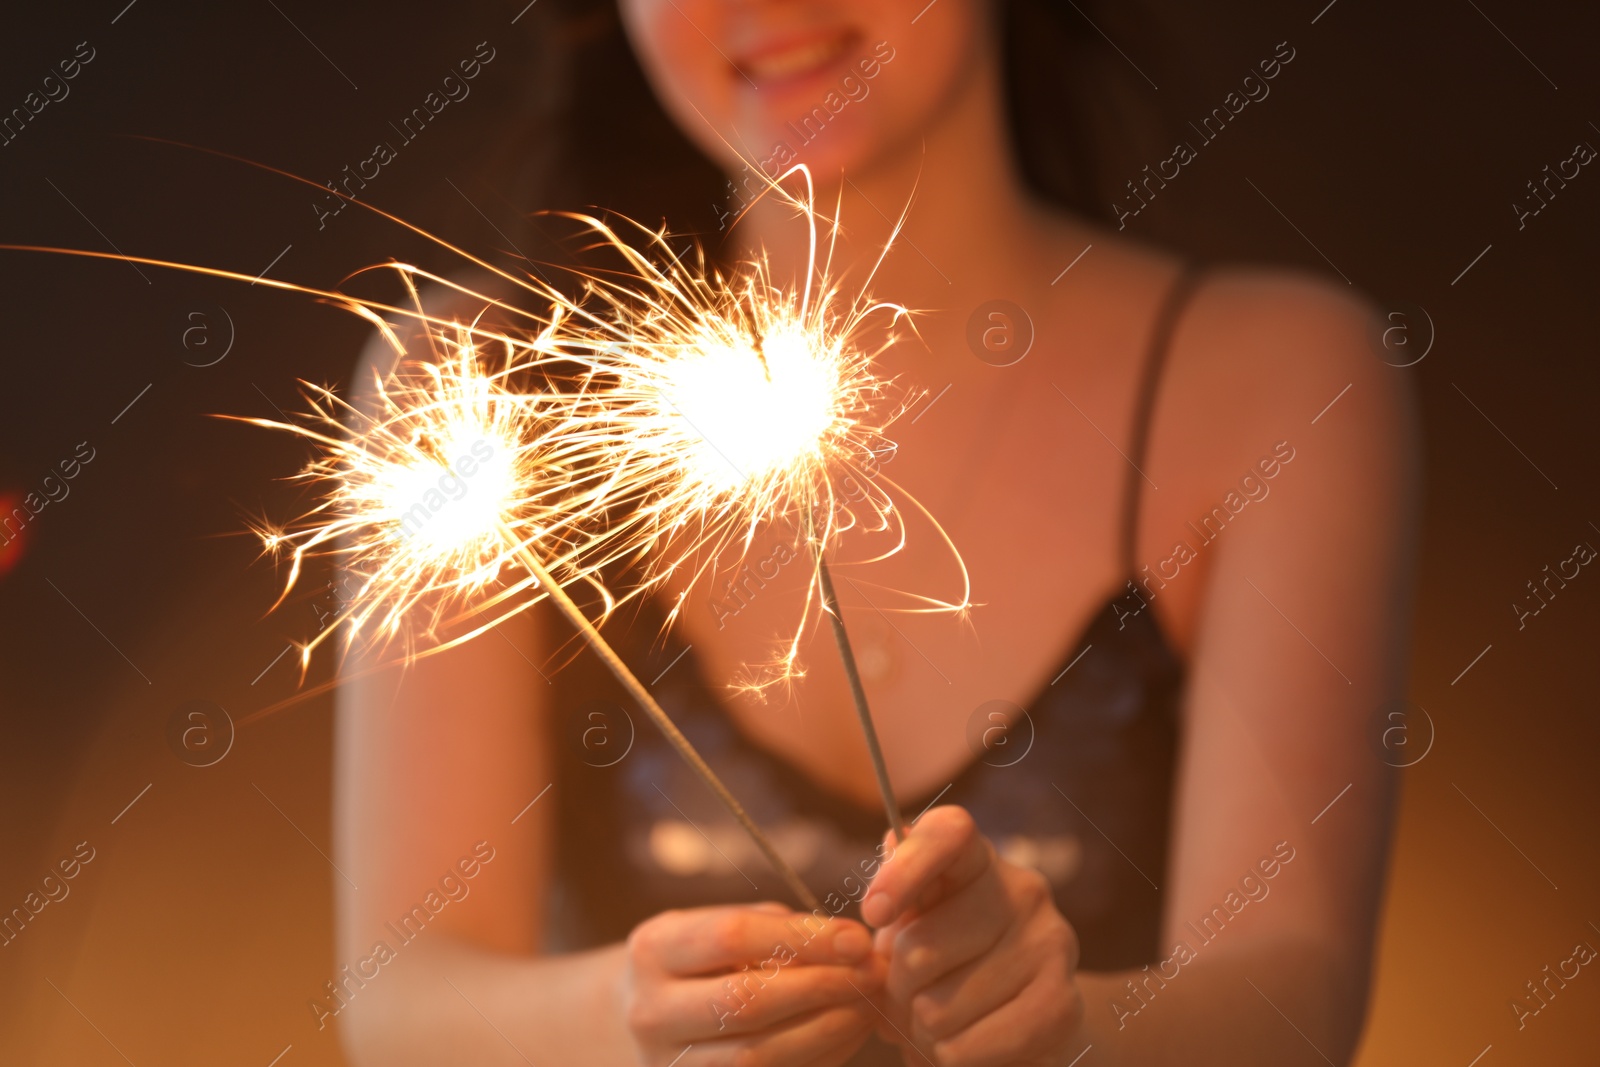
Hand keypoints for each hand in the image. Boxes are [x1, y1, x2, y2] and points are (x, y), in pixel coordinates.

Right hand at [619, 901, 886, 1065]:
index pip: (731, 936)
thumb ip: (776, 929)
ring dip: (826, 1029)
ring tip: (867, 1005)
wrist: (650, 1018)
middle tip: (872, 972)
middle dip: (821, 986)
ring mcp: (669, 1064)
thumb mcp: (720, 926)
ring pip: (757, 1055)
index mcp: (654, 950)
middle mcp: (650, 1012)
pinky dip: (817, 1058)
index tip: (856, 938)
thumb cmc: (701, 960)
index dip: (801, 938)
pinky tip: (848, 1034)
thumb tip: (850, 944)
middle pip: (745, 1001)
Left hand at [860, 807, 1082, 1066]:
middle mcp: (1023, 890)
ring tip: (931, 1026)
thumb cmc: (948, 960)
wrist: (1028, 1011)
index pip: (948, 833)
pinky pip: (973, 1045)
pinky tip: (957, 1046)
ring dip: (920, 1031)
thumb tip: (890, 842)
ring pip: (940, 1008)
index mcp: (978, 859)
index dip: (904, 869)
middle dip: (896, 989)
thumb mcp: (913, 922)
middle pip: (920, 948)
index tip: (874, 912)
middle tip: (904, 1000)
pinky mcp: (1062, 1004)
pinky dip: (951, 1057)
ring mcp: (1049, 944)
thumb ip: (895, 894)